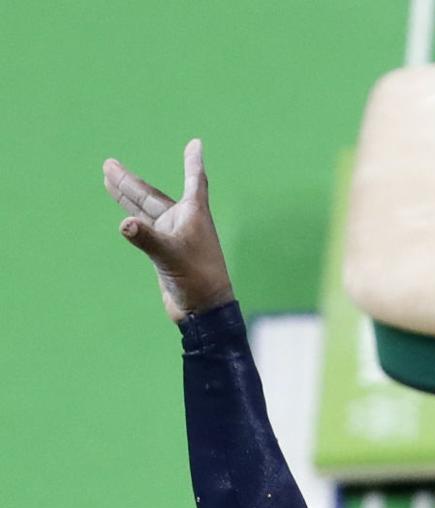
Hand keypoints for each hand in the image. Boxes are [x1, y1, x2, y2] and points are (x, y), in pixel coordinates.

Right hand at [102, 138, 234, 322]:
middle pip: (152, 195)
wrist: (203, 312)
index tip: (196, 144)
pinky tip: (123, 215)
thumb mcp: (171, 256)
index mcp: (194, 215)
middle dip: (130, 181)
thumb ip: (147, 239)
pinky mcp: (165, 254)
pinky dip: (133, 220)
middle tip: (109, 164)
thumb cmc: (198, 281)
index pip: (195, 181)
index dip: (193, 162)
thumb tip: (125, 225)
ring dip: (127, 196)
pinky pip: (146, 230)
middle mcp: (183, 223)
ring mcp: (173, 238)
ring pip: (146, 211)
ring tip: (107, 177)